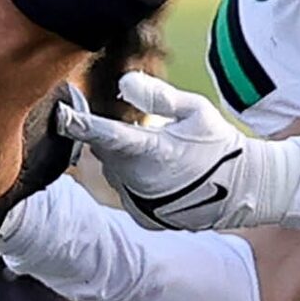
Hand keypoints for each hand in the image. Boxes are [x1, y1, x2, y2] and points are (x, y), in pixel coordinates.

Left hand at [62, 73, 299, 231]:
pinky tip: (163, 177)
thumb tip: (121, 82)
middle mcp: (141, 181)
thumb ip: (158, 96)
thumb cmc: (216, 143)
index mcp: (154, 150)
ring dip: (126, 159)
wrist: (240, 190)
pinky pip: (125, 190)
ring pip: (114, 171)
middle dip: (115, 137)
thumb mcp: (195, 110)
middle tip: (147, 130)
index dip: (80, 125)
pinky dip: (135, 180)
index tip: (59, 115)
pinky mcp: (142, 217)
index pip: (108, 135)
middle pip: (107, 151)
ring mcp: (140, 203)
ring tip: (163, 156)